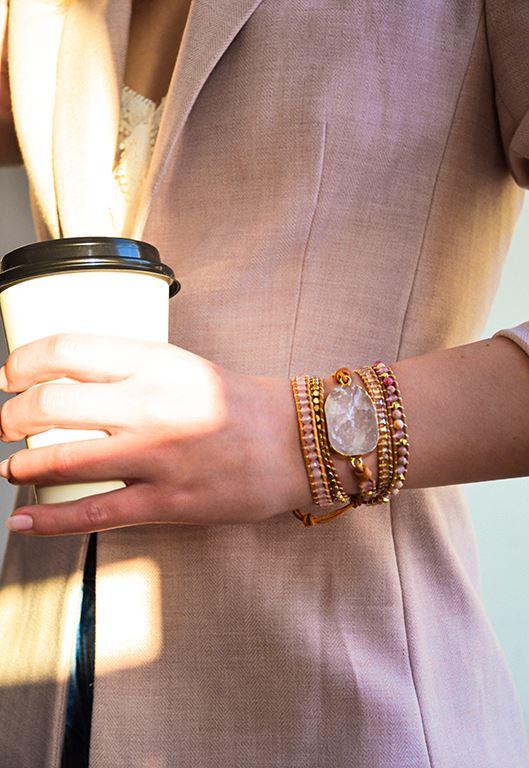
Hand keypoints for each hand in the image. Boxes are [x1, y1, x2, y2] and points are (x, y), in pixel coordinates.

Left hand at [0, 334, 310, 534]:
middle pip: (51, 404)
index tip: (8, 375)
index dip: (21, 362)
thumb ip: (131, 370)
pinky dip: (49, 520)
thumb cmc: (239, 403)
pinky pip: (94, 512)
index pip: (66, 349)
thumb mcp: (184, 366)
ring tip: (12, 470)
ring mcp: (157, 455)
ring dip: (21, 467)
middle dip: (11, 418)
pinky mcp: (168, 502)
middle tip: (5, 425)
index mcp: (155, 361)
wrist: (295, 443)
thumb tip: (70, 383)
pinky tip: (22, 521)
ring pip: (61, 459)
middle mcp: (150, 402)